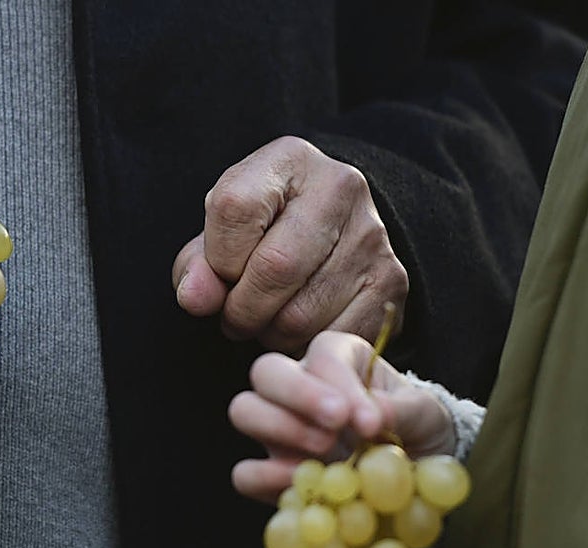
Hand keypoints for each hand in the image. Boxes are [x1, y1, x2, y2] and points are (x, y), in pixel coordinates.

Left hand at [172, 136, 406, 350]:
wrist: (333, 233)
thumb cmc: (262, 235)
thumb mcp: (220, 236)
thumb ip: (196, 266)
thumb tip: (197, 298)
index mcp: (288, 159)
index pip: (233, 209)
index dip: (217, 258)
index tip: (222, 273)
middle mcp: (340, 188)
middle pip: (274, 268)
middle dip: (241, 310)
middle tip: (236, 316)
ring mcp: (373, 236)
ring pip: (301, 316)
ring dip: (270, 334)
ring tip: (269, 319)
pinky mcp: (391, 282)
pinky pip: (332, 338)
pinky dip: (304, 348)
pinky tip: (299, 331)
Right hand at [228, 331, 453, 504]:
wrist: (416, 471)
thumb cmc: (417, 428)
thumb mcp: (426, 413)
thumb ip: (404, 409)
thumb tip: (375, 415)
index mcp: (337, 357)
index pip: (322, 356)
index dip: (340, 385)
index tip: (369, 422)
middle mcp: (298, 385)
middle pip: (266, 371)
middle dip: (297, 395)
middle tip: (336, 427)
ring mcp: (278, 428)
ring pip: (244, 410)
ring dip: (279, 429)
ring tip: (325, 451)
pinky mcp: (272, 469)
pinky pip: (245, 473)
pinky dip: (266, 479)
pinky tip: (304, 486)